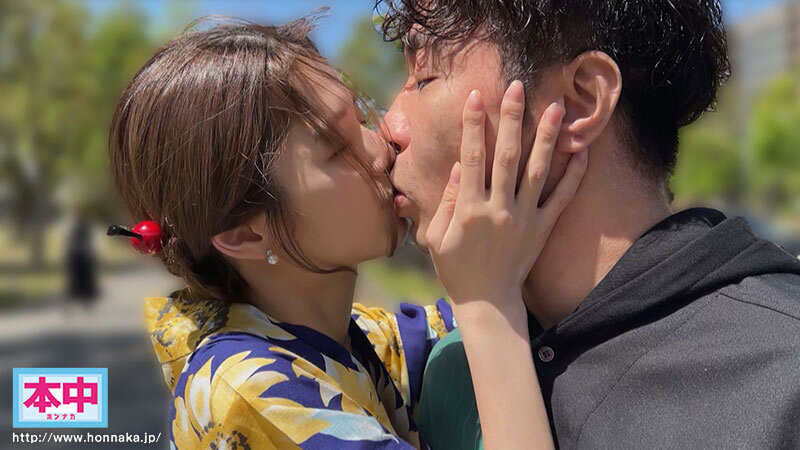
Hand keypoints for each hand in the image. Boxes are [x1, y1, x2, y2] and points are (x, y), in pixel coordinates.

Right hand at [426, 80, 586, 312]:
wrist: (488, 302)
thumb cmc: (456, 269)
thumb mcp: (437, 237)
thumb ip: (447, 200)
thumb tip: (459, 165)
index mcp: (469, 210)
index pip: (471, 158)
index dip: (473, 126)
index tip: (476, 97)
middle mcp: (498, 210)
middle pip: (506, 156)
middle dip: (511, 119)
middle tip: (517, 87)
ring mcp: (524, 219)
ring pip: (538, 171)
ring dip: (547, 137)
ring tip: (556, 108)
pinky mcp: (543, 229)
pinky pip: (561, 199)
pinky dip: (574, 175)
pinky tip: (582, 151)